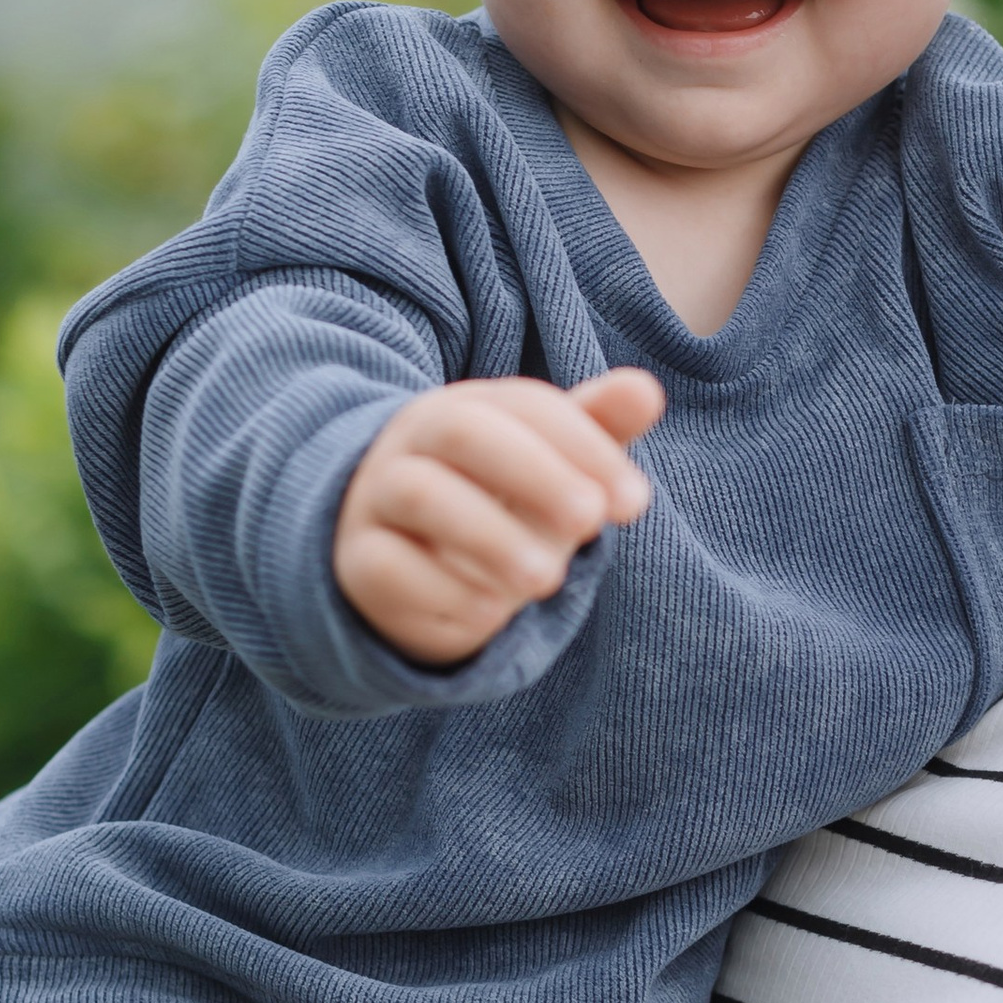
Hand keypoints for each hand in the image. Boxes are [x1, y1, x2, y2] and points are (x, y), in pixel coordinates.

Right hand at [334, 368, 663, 665]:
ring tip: (549, 578)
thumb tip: (647, 390)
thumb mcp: (549, 472)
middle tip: (591, 522)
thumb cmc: (495, 506)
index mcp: (469, 406)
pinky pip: (389, 566)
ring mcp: (377, 497)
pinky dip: (445, 590)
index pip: (529, 407)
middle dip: (536, 473)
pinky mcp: (355, 560)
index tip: (634, 503)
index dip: (586, 447)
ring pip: (421, 494)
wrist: (406, 566)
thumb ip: (596, 432)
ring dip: (491, 534)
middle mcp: (415, 441)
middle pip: (466, 432)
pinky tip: (492, 612)